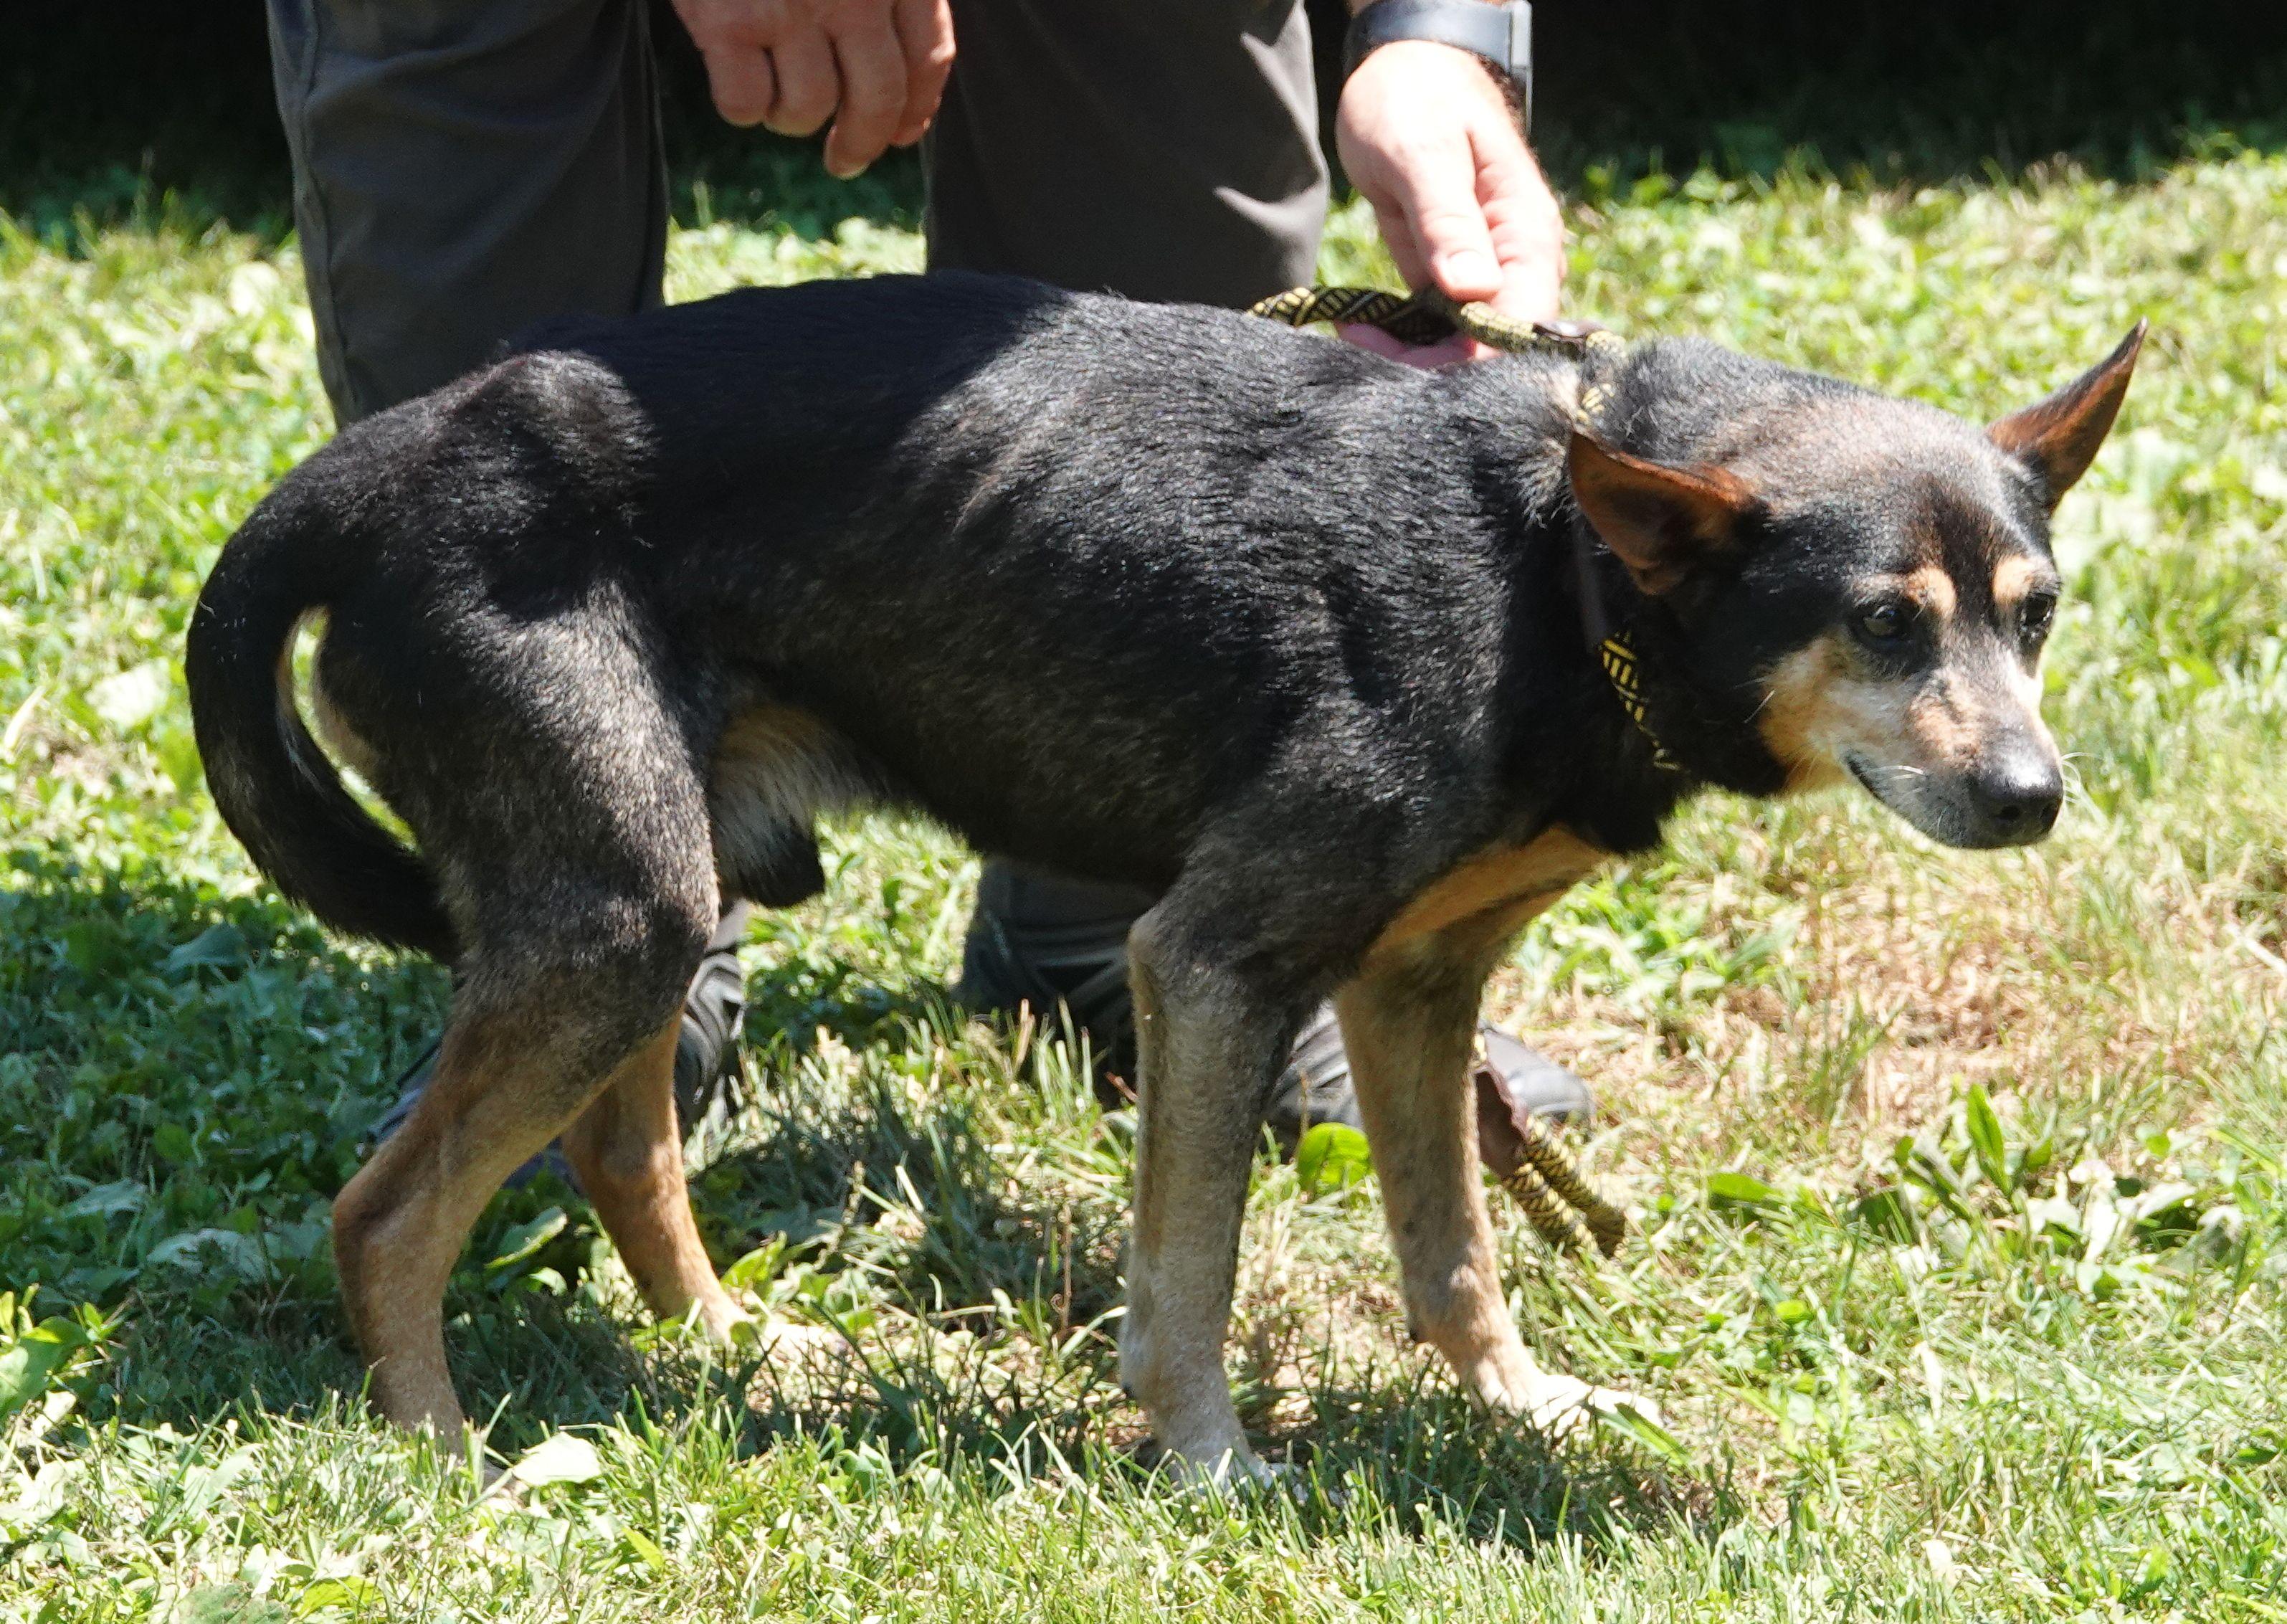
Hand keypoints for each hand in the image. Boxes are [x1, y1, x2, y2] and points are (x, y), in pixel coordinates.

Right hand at [671, 0, 955, 178]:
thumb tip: (903, 95)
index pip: (929, 55)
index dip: (918, 107)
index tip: (902, 134)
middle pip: (876, 98)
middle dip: (861, 141)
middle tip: (845, 161)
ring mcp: (789, 8)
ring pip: (806, 107)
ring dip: (791, 119)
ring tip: (777, 103)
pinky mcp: (728, 23)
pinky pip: (743, 103)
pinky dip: (742, 109)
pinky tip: (738, 88)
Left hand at [1334, 39, 1565, 364]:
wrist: (1404, 73)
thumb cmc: (1416, 100)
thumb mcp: (1423, 153)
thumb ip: (1448, 221)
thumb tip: (1475, 291)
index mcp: (1525, 234)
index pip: (1518, 326)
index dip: (1466, 359)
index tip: (1397, 350)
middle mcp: (1515, 264)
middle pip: (1491, 350)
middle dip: (1428, 364)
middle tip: (1358, 340)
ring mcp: (1486, 277)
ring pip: (1462, 348)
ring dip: (1410, 357)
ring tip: (1352, 332)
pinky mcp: (1452, 281)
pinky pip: (1438, 331)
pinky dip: (1401, 341)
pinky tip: (1361, 329)